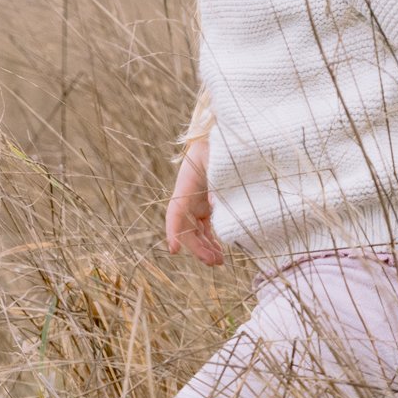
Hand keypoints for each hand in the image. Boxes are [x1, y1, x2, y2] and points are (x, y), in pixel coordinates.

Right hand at [164, 137, 224, 265]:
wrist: (225, 136)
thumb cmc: (222, 146)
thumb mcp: (222, 163)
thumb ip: (220, 183)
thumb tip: (216, 205)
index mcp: (188, 185)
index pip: (175, 212)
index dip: (173, 232)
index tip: (174, 250)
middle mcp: (188, 196)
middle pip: (186, 227)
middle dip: (197, 247)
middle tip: (214, 262)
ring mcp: (197, 200)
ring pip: (195, 229)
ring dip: (204, 246)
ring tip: (219, 261)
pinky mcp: (206, 203)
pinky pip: (204, 225)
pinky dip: (211, 238)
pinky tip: (219, 251)